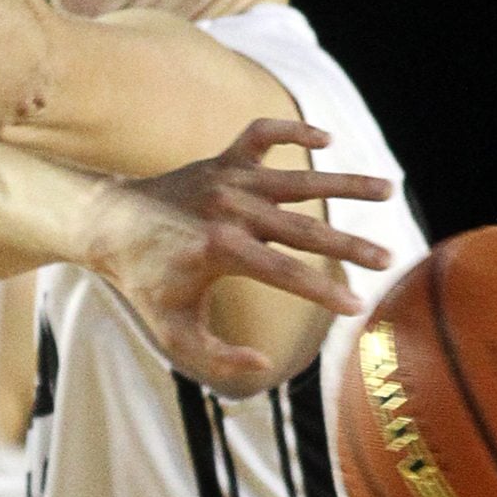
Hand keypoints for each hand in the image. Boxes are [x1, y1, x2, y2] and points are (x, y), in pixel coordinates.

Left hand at [99, 117, 392, 395]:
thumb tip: (264, 365)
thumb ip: (217, 357)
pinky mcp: (223, 160)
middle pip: (302, 228)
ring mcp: (228, 180)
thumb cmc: (145, 284)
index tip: (357, 307)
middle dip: (349, 244)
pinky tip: (327, 141)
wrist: (108, 225)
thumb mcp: (173, 331)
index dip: (323, 291)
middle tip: (388, 258)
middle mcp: (229, 210)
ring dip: (344, 183)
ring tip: (388, 189)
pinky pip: (262, 135)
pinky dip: (292, 131)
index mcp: (219, 250)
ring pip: (297, 178)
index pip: (285, 274)